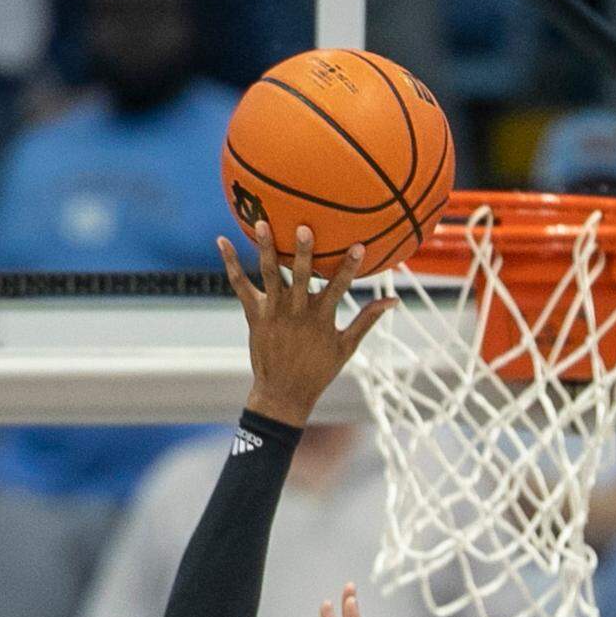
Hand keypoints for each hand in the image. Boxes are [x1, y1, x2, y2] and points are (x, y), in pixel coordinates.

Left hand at [219, 226, 395, 427]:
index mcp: (321, 319)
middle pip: (300, 277)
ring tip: (262, 222)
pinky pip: (240, 286)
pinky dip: (231, 264)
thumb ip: (367, 320)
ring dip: (266, 248)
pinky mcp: (254, 315)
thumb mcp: (346, 348)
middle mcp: (296, 312)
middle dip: (302, 253)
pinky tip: (222, 241)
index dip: (349, 268)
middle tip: (304, 228)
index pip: (339, 288)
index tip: (359, 246)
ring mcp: (274, 313)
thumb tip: (392, 302)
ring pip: (270, 275)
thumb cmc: (318, 370)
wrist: (283, 394)